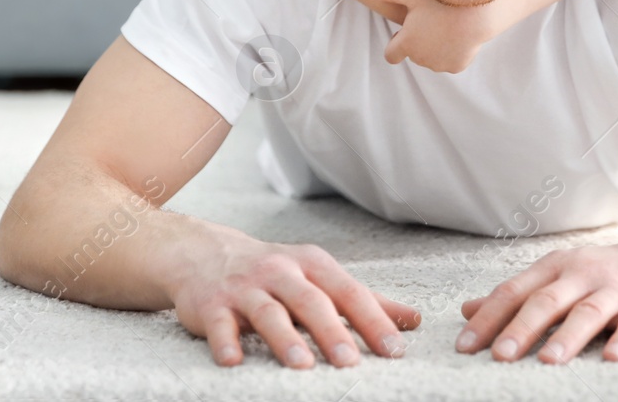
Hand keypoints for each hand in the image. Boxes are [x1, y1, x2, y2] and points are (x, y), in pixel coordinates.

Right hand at [171, 224, 420, 368]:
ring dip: (284, 338)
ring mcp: (245, 287)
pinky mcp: (211, 305)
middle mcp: (281, 271)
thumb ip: (364, 300)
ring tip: (301, 365)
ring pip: (268, 311)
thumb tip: (412, 319)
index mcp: (312, 265)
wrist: (204, 253)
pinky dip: (225, 341)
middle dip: (331, 331)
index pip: (349, 292)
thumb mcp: (319, 276)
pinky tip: (233, 361)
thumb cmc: (275, 272)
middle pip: (310, 300)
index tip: (395, 350)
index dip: (373, 321)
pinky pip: (218, 323)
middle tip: (350, 362)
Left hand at [377, 0, 504, 73]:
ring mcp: (439, 64)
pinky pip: (450, 61)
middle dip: (417, 42)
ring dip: (434, 48)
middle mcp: (420, 59)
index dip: (395, 44)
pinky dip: (452, 52)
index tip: (403, 32)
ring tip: (444, 26)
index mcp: (406, 44)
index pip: (391, 55)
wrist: (476, 11)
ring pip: (432, 59)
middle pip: (414, 54)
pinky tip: (457, 35)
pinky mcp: (457, 66)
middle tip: (429, 22)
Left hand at [455, 230, 617, 362]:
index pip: (515, 292)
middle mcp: (584, 274)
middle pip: (548, 301)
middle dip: (522, 328)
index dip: (488, 318)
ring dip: (568, 337)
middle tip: (499, 355)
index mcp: (557, 267)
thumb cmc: (607, 273)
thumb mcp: (560, 275)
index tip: (464, 346)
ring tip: (548, 361)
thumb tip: (467, 309)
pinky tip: (613, 358)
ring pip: (589, 312)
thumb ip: (517, 294)